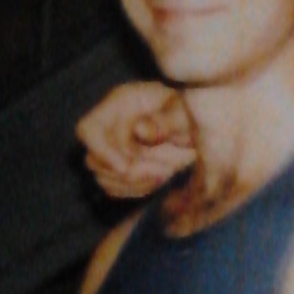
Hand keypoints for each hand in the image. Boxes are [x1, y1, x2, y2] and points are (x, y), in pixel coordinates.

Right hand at [77, 81, 194, 199]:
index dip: (102, 152)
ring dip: (134, 184)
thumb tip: (139, 130)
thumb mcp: (185, 114)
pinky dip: (136, 190)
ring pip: (104, 178)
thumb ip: (165, 120)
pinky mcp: (121, 167)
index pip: (88, 130)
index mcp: (120, 103)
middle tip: (163, 171)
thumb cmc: (193, 114)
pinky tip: (160, 180)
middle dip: (127, 172)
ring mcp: (113, 148)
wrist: (205, 128)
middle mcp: (111, 126)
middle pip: (93, 160)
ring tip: (166, 174)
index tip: (127, 167)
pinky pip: (115, 188)